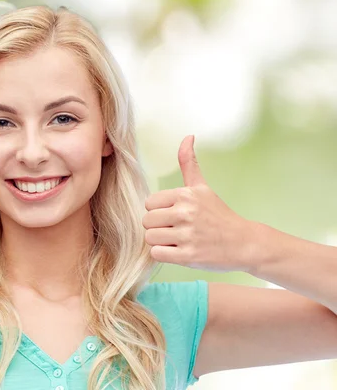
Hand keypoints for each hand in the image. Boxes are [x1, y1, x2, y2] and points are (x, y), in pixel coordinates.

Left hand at [142, 135, 258, 272]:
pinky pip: (157, 254)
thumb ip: (189, 163)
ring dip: (160, 242)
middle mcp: (186, 213)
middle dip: (158, 227)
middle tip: (176, 230)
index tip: (174, 215)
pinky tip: (178, 251)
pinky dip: (164, 255)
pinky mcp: (188, 256)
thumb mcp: (203, 188)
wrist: (244, 243)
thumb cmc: (219, 215)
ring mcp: (187, 235)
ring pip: (149, 238)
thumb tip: (188, 136)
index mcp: (186, 195)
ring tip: (177, 240)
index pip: (149, 203)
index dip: (158, 211)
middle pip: (147, 221)